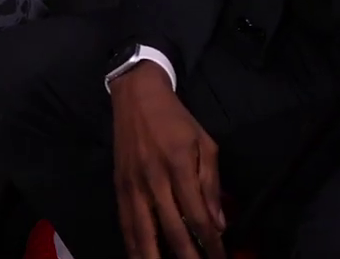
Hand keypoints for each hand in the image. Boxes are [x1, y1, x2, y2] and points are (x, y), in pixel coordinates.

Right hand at [111, 66, 225, 258]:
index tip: (220, 258)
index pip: (197, 216)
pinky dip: (133, 246)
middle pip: (171, 231)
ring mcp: (133, 186)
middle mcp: (154, 180)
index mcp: (179, 166)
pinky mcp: (119, 188)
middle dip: (188, 258)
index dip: (210, 243)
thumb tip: (219, 223)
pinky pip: (126, 224)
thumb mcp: (204, 144)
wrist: (136, 97)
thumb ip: (211, 183)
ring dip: (155, 258)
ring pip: (143, 234)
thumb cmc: (175, 120)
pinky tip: (141, 258)